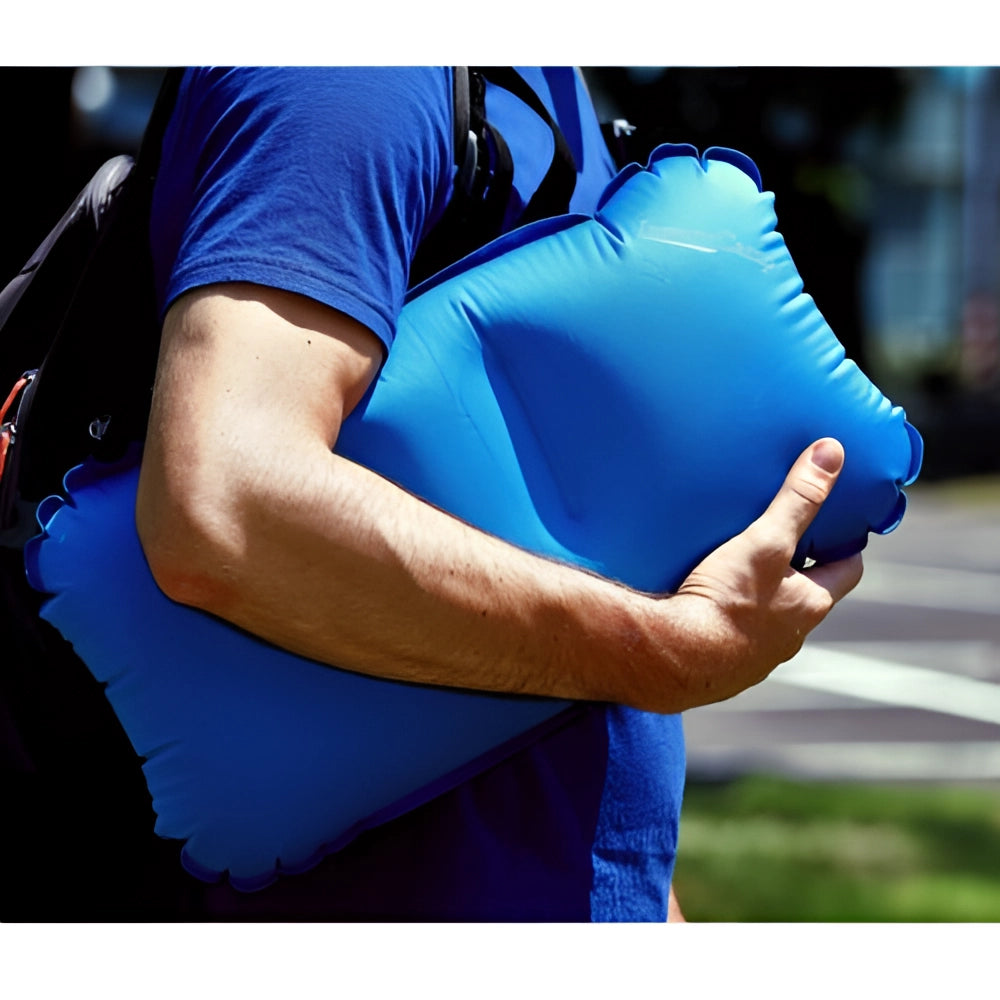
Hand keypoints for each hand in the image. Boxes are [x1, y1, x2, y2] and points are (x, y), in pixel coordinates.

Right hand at [652, 438, 863, 709]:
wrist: (674, 659)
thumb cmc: (727, 601)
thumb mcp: (765, 540)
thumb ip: (797, 498)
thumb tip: (832, 452)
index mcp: (810, 606)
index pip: (846, 570)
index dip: (845, 545)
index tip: (839, 525)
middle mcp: (790, 637)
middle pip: (805, 594)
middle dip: (797, 569)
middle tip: (779, 539)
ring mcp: (756, 657)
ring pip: (768, 619)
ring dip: (760, 598)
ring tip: (736, 569)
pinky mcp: (721, 668)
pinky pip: (732, 637)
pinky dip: (726, 620)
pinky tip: (704, 605)